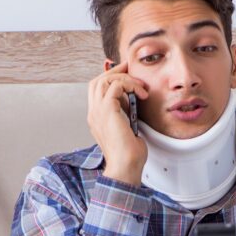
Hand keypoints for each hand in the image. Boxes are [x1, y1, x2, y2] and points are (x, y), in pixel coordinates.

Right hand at [86, 61, 148, 185]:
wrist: (125, 167)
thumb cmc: (130, 155)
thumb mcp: (128, 129)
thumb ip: (127, 115)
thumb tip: (134, 101)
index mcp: (97, 118)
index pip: (97, 91)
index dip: (111, 79)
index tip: (128, 76)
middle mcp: (94, 113)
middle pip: (97, 81)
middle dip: (115, 71)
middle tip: (131, 68)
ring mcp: (97, 111)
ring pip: (104, 80)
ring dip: (124, 78)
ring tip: (140, 87)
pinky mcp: (107, 110)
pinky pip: (115, 85)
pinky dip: (130, 84)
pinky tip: (141, 94)